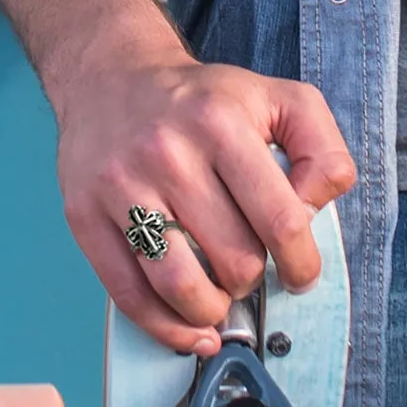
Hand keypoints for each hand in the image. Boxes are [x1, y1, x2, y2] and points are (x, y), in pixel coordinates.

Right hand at [54, 51, 356, 356]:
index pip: (280, 219)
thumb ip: (322, 150)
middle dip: (254, 279)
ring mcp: (122, 187)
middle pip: (233, 259)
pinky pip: (128, 294)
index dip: (301, 261)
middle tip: (251, 270)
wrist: (112, 78)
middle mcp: (168, 154)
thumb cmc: (205, 100)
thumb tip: (316, 208)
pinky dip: (165, 327)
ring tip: (222, 299)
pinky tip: (190, 328)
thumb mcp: (282, 100)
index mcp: (222, 124)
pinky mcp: (84, 215)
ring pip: (179, 286)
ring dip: (213, 310)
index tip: (300, 272)